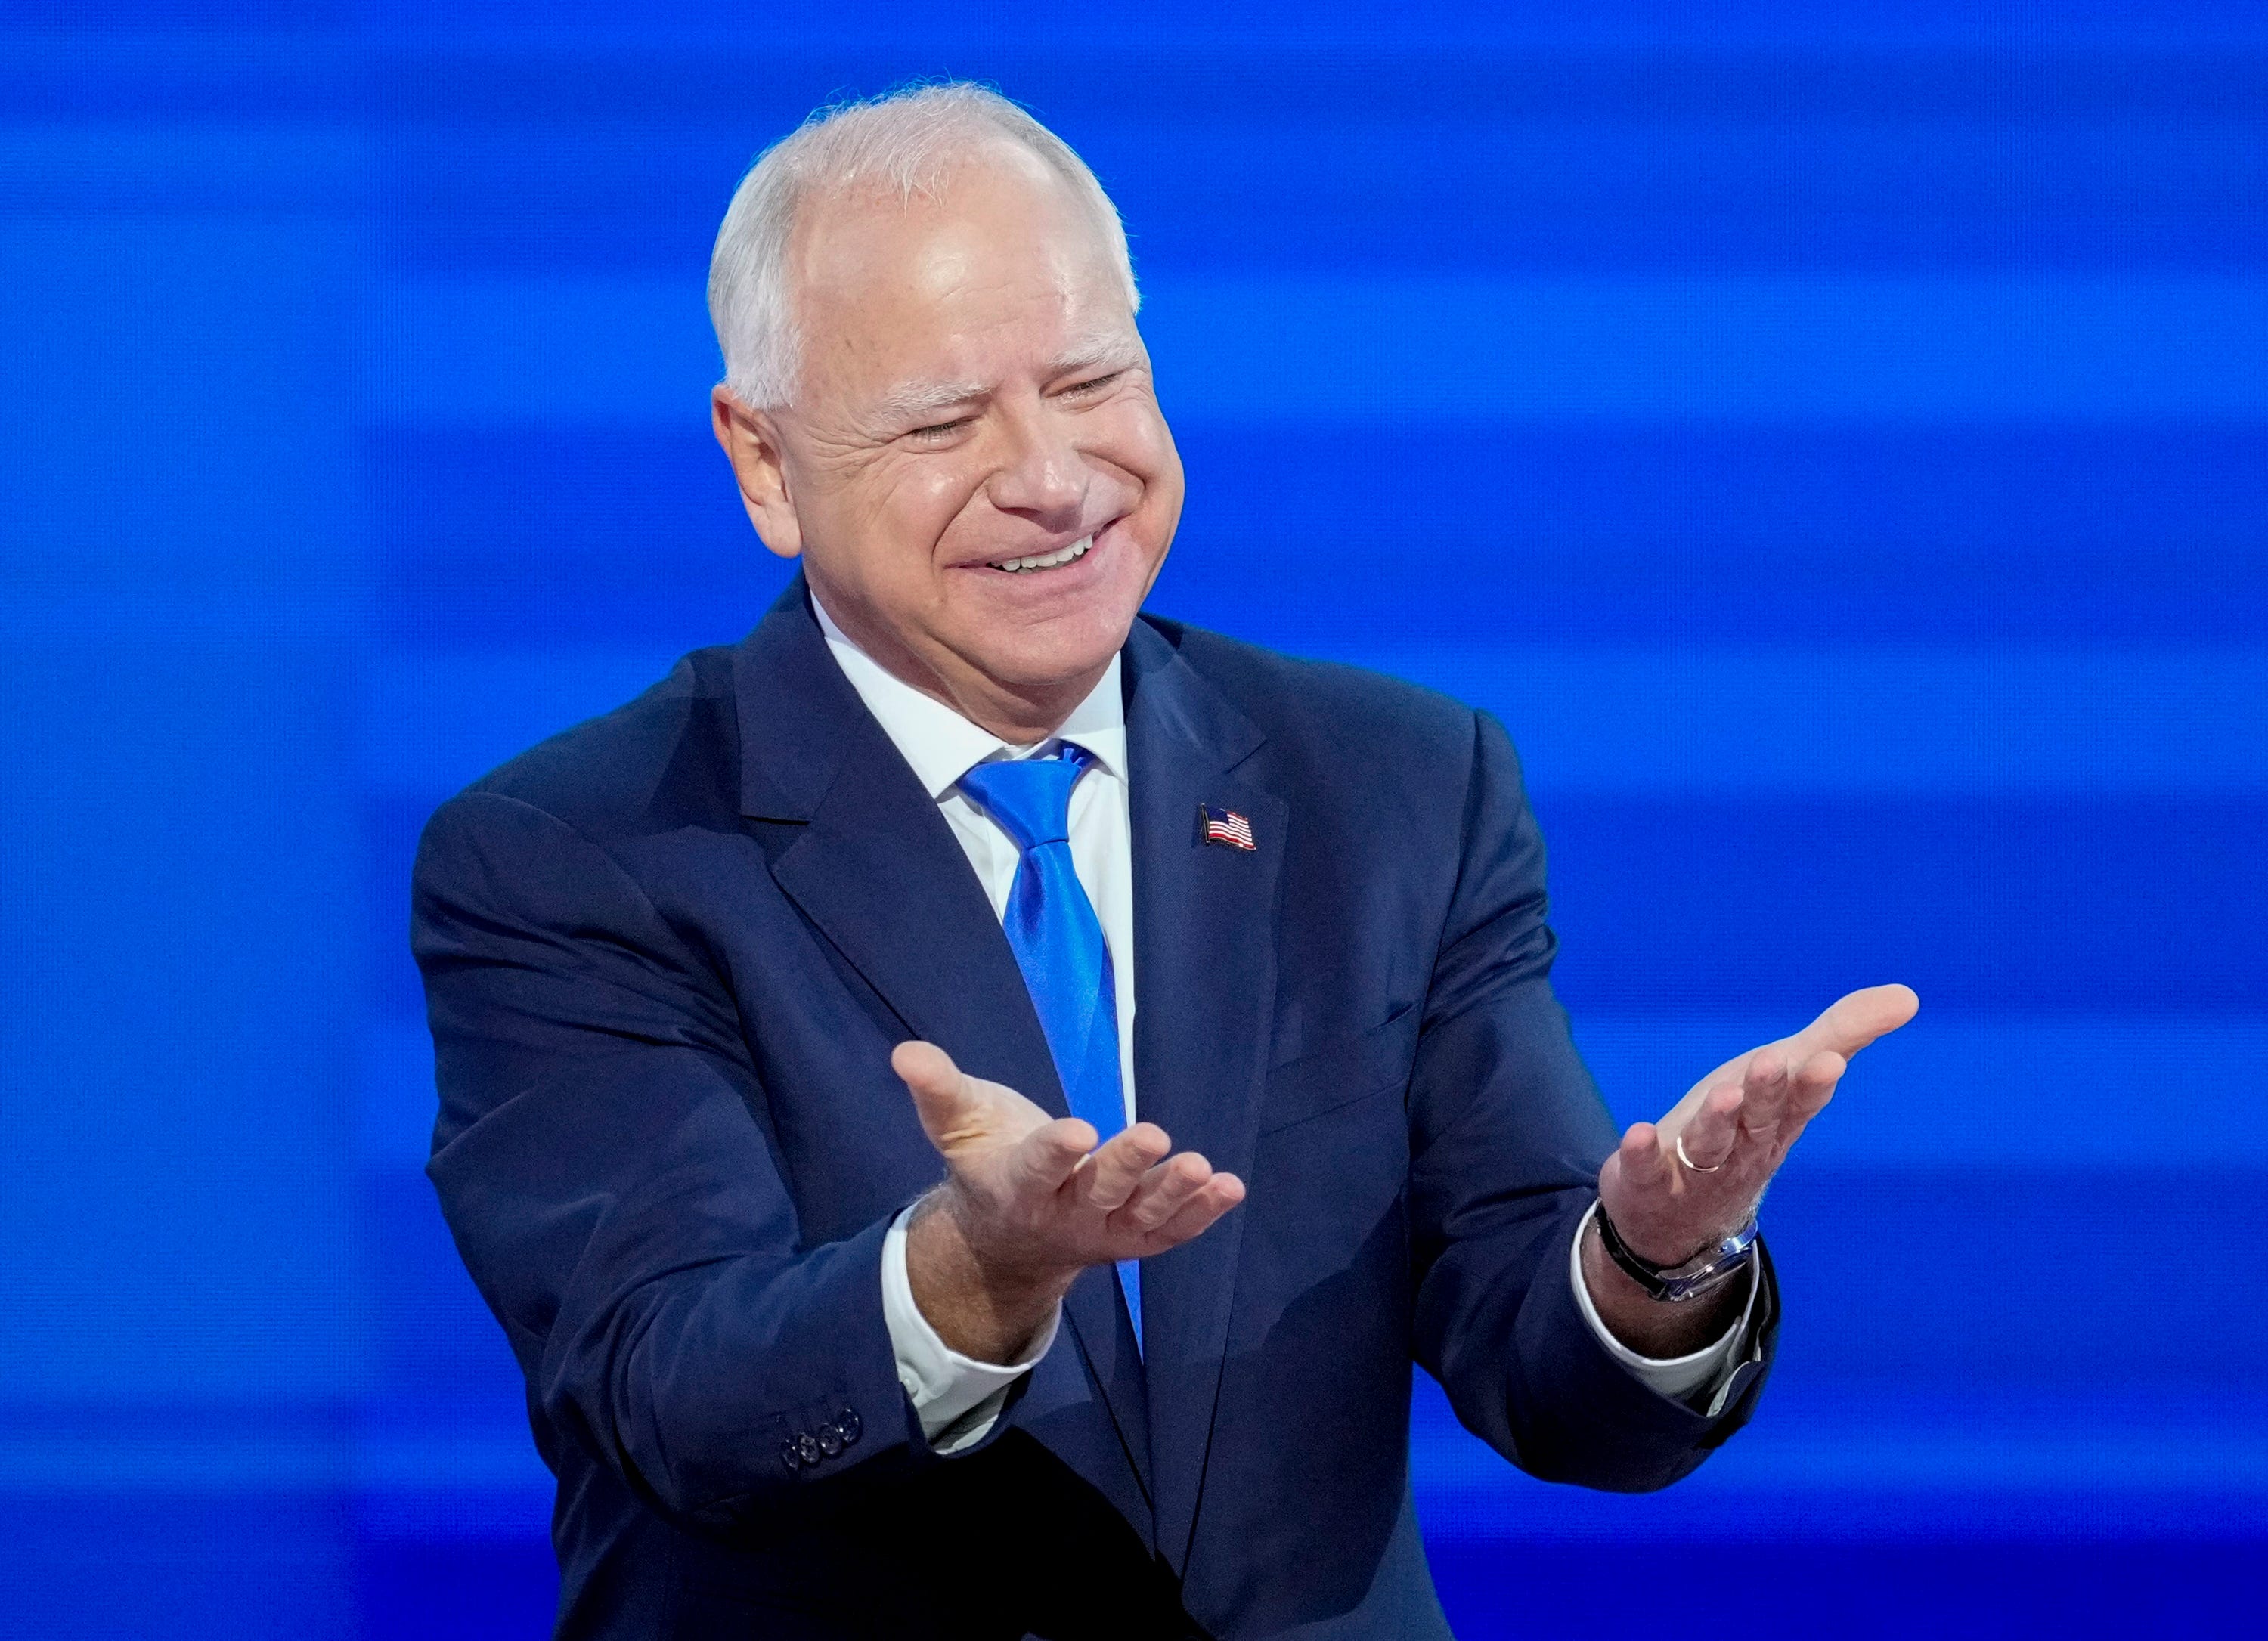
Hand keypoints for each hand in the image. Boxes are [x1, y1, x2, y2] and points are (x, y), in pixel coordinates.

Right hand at [892, 1040, 1245, 1362]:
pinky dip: (1201, 1214)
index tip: (1078, 1129)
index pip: (1037, 1168)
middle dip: (1125, 1165)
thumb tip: (906, 1051)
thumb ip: (938, 1089)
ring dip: (1174, 1194)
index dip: (1056, 1152)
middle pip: (1098, 1190)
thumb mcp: (957, 1123)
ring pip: (1142, 1215)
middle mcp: (1063, 1214)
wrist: (1007, 1235)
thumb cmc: (987, 1159)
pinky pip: (1171, 1232)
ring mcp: (1105, 1231)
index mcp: (1017, 1185)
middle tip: (1153, 1134)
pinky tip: (1230, 1187)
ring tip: (1205, 1169)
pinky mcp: (1136, 1238)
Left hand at [1582, 984, 1919, 1356]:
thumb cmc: (1742, 1129)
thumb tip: (1908, 996)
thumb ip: (1841, 1034)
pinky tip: (1638, 1132)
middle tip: (1773, 1063)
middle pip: (1758, 1119)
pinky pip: (1645, 1169)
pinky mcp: (1647, 1182)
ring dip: (1716, 1122)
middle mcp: (1742, 1147)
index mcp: (1779, 1120)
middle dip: (1767, 1093)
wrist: (1682, 1217)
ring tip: (1723, 1095)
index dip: (1813, 1082)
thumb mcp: (1787, 1078)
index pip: (1802, 1100)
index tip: (1829, 1060)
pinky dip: (1643, 1154)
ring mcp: (1695, 1169)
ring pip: (1710, 1145)